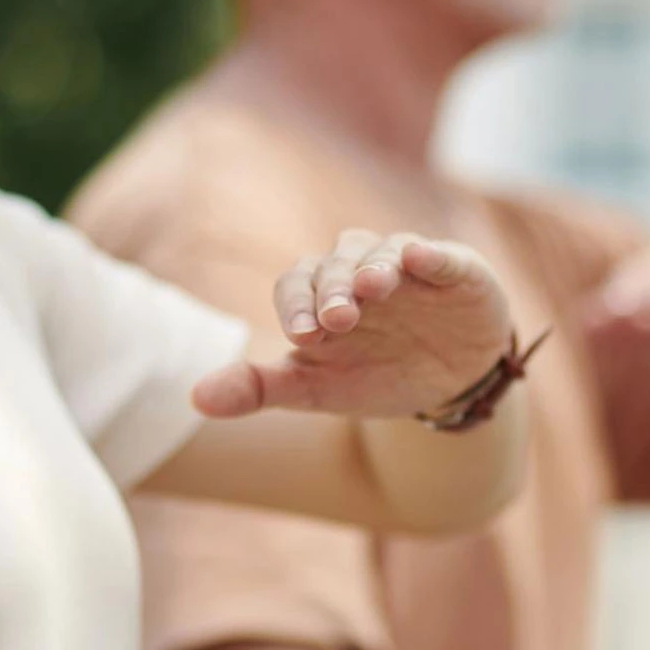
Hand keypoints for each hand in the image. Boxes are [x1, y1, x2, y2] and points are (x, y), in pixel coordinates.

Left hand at [193, 229, 512, 420]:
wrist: (448, 385)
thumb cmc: (375, 377)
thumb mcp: (317, 391)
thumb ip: (259, 389)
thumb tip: (195, 398)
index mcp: (320, 297)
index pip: (295, 286)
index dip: (296, 305)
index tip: (301, 334)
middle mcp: (358, 272)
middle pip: (335, 264)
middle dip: (334, 288)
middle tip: (338, 318)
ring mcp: (406, 268)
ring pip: (382, 251)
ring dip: (374, 265)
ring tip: (373, 287)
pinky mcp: (454, 269)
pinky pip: (440, 255)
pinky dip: (431, 256)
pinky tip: (421, 262)